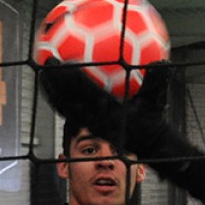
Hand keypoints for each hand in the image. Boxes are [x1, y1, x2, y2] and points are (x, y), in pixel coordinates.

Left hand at [38, 59, 172, 157]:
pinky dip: (57, 96)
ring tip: (43, 70)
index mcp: (108, 113)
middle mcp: (94, 119)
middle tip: (47, 62)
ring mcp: (88, 121)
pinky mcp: (84, 122)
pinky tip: (53, 81)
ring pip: (64, 105)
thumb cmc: (152, 120)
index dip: (76, 79)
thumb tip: (161, 64)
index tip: (67, 63)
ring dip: (52, 89)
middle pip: (70, 100)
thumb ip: (158, 82)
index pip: (89, 94)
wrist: (146, 141)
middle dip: (57, 82)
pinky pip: (66, 109)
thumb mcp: (158, 101)